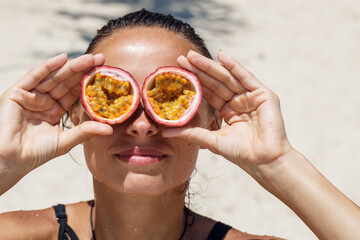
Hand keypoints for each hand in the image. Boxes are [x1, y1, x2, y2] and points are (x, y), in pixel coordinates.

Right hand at [0, 53, 112, 190]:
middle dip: (84, 70)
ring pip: (54, 77)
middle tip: (101, 58)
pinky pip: (34, 77)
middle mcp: (44, 100)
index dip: (89, 83)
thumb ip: (86, 131)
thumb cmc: (36, 153)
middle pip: (67, 82)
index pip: (74, 92)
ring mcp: (31, 95)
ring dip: (71, 66)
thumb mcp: (66, 140)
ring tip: (90, 58)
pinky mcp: (17, 93)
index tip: (105, 74)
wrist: (11, 160)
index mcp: (55, 110)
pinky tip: (63, 58)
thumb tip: (110, 128)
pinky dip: (48, 67)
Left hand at [163, 50, 291, 173]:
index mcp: (227, 111)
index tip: (178, 72)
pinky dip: (234, 65)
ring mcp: (251, 97)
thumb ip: (190, 132)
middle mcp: (238, 102)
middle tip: (182, 58)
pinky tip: (221, 55)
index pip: (208, 92)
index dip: (194, 82)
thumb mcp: (210, 140)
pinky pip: (246, 77)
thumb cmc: (239, 153)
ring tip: (193, 56)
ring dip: (210, 65)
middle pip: (215, 82)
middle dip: (199, 70)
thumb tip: (164, 130)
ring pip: (227, 77)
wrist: (263, 160)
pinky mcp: (263, 94)